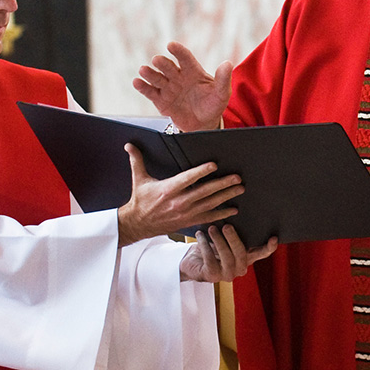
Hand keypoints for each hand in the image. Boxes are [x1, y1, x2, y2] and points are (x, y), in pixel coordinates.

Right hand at [117, 143, 243, 246]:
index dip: (201, 171)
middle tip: (237, 178)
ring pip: (210, 204)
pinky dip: (222, 214)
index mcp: (168, 189)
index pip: (188, 178)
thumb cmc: (140, 200)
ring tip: (240, 189)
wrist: (137, 224)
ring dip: (226, 196)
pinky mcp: (188, 221)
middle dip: (222, 184)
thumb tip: (129, 145)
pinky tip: (233, 209)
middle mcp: (179, 202)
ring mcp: (185, 213)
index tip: (214, 165)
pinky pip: (208, 217)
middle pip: (204, 191)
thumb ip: (137, 160)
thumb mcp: (138, 179)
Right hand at [134, 41, 231, 132]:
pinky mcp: (160, 100)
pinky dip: (142, 87)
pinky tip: (137, 82)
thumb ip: (223, 79)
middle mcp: (178, 77)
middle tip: (157, 60)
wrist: (203, 123)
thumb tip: (227, 63)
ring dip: (149, 73)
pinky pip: (150, 92)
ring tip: (143, 70)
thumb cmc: (212, 104)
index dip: (178, 51)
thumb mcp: (222, 93)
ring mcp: (168, 87)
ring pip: (157, 78)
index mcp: (193, 71)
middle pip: (168, 66)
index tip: (171, 45)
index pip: (185, 58)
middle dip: (162, 63)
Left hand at [180, 226, 277, 282]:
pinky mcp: (212, 276)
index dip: (269, 247)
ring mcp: (227, 274)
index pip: (262, 253)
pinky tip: (200, 235)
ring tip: (211, 228)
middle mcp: (240, 268)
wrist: (192, 262)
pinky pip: (210, 259)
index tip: (274, 237)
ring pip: (226, 256)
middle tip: (227, 226)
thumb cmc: (211, 247)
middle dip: (234, 238)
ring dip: (218, 240)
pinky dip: (204, 245)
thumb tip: (237, 210)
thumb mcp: (225, 239)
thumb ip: (234, 232)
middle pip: (242, 253)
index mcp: (247, 257)